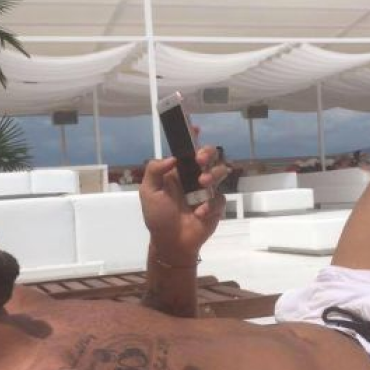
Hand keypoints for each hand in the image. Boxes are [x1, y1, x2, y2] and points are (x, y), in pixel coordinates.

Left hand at [140, 145, 227, 261]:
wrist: (171, 243)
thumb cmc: (157, 217)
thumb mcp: (148, 192)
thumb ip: (155, 171)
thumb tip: (172, 158)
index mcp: (178, 171)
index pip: (186, 149)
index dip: (192, 136)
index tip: (194, 126)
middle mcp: (194, 176)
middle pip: (209, 155)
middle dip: (208, 152)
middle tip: (200, 160)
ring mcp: (207, 190)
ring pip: (221, 170)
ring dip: (213, 174)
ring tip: (203, 184)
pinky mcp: (216, 206)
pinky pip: (220, 197)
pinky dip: (210, 204)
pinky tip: (199, 213)